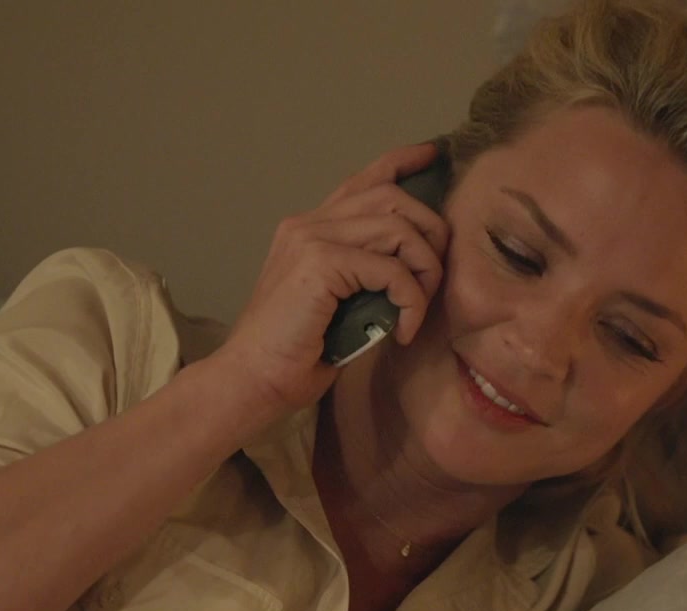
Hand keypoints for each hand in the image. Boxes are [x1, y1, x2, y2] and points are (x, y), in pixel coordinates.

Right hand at [216, 142, 449, 413]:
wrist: (251, 379)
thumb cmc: (293, 354)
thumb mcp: (338, 303)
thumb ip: (365, 274)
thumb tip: (414, 267)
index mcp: (308, 229)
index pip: (363, 180)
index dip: (402, 161)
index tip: (432, 155)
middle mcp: (308, 223)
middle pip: (391, 197)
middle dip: (429, 231)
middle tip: (434, 278)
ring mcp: (311, 238)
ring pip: (399, 228)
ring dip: (424, 270)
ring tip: (417, 309)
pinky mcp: (320, 262)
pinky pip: (392, 269)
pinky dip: (410, 301)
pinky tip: (403, 331)